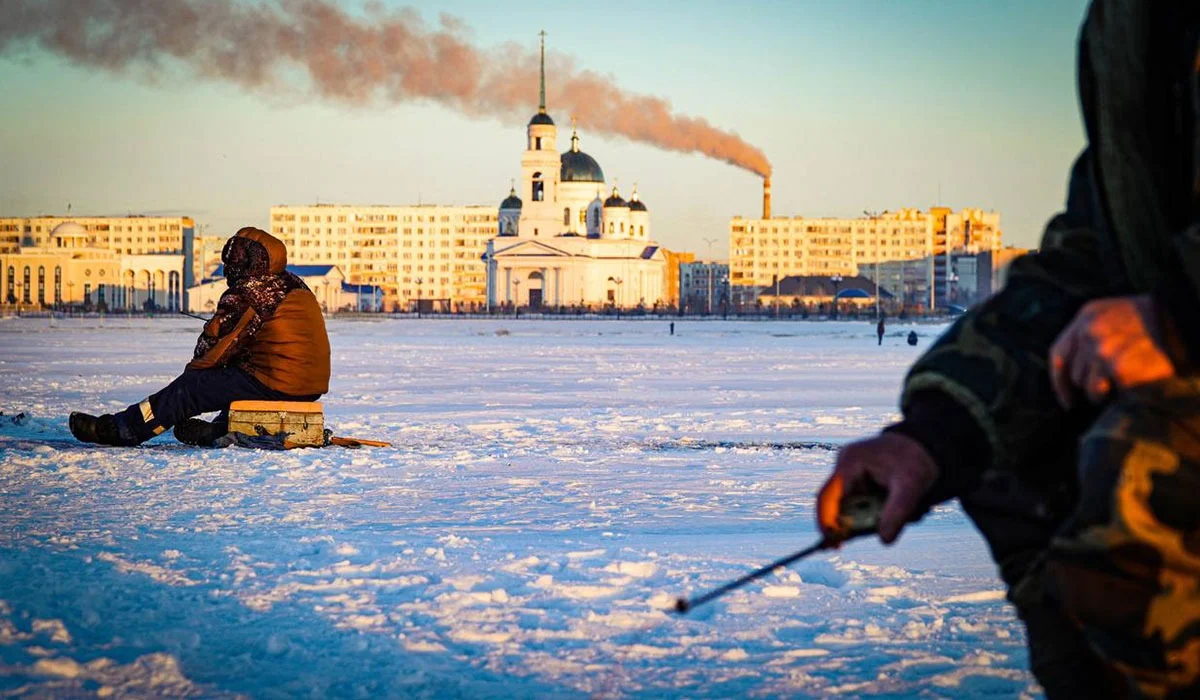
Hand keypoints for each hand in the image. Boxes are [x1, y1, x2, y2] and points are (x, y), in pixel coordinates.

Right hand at [817, 432, 938, 543]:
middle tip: (885, 533)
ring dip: (875, 518)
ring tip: (910, 512)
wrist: (926, 447)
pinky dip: (879, 513)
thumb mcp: (911, 487)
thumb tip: (884, 540)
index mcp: (850, 462)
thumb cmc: (916, 461)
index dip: (825, 521)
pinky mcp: (860, 482)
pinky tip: (902, 508)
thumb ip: (897, 513)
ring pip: (853, 508)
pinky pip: (862, 506)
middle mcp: (845, 467)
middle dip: (861, 524)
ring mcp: (851, 475)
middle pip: (840, 506)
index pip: (827, 497)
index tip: (834, 544)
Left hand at [1049, 295, 1174, 407]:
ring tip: (1125, 381)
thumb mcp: (1115, 315)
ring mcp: (1101, 349)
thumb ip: (1091, 332)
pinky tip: (1132, 382)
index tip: (1065, 398)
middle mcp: (1089, 330)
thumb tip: (1072, 370)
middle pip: (1074, 373)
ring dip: (1102, 391)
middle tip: (1111, 384)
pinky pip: (1103, 392)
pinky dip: (1116, 393)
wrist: (1184, 325)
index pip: (1058, 352)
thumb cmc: (1152, 324)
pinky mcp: (1116, 367)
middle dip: (1089, 384)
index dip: (1059, 380)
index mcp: (1087, 315)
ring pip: (1087, 386)